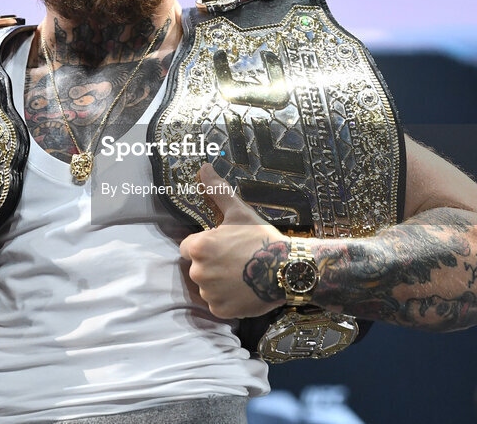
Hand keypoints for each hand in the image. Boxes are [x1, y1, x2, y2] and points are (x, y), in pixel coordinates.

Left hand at [179, 164, 287, 317]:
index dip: (206, 246)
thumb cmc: (262, 238)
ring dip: (219, 282)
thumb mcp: (238, 211)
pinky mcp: (221, 310)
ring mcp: (210, 293)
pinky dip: (228, 299)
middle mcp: (198, 271)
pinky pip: (218, 304)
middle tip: (236, 260)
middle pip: (198, 268)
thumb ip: (217, 191)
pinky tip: (243, 289)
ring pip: (207, 287)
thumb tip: (203, 167)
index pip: (188, 247)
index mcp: (199, 247)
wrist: (288, 269)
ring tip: (242, 274)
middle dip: (213, 264)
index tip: (224, 246)